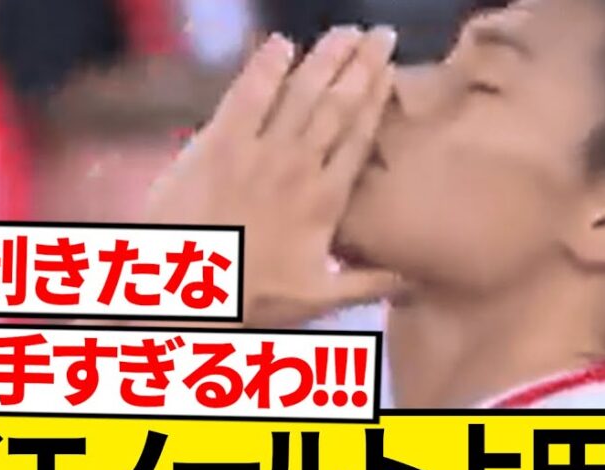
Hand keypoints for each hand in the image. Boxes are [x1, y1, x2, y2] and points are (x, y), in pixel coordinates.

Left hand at [146, 27, 402, 327]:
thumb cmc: (251, 302)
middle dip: (363, 66)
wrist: (187, 300)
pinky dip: (264, 67)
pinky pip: (246, 97)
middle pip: (339, 106)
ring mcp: (257, 155)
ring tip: (345, 32)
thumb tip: (416, 283)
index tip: (392, 71)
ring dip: (325, 58)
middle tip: (381, 34)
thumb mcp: (317, 299)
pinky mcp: (216, 147)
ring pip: (300, 94)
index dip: (378, 100)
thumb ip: (369, 284)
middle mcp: (298, 170)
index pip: (360, 139)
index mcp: (325, 202)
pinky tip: (280, 43)